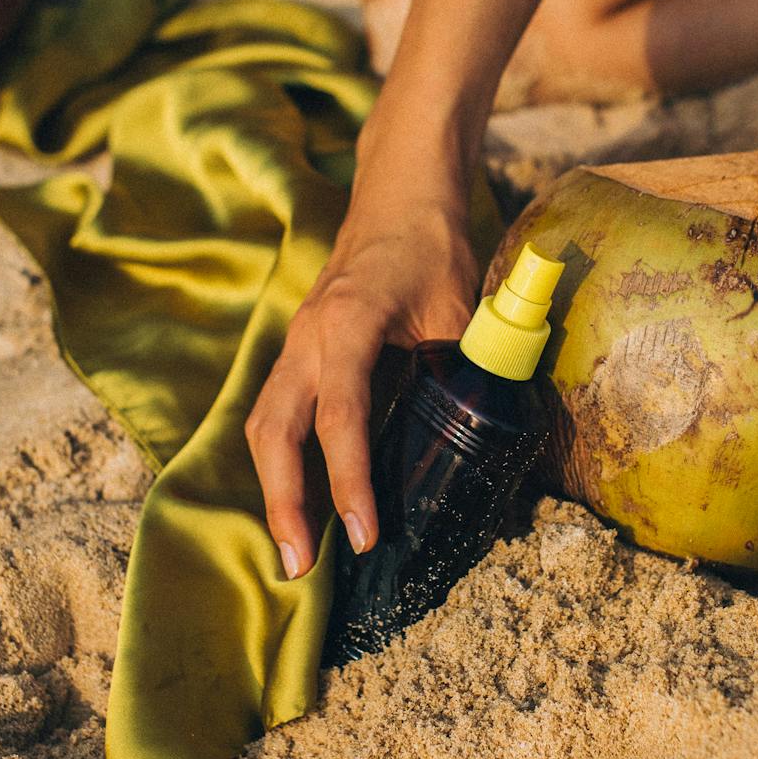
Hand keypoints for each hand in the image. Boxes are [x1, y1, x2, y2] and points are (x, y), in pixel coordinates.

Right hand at [244, 165, 478, 578]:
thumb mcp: (461, 308)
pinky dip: (280, 460)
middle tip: (299, 567)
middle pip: (274, 432)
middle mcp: (309, 337)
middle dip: (283, 502)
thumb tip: (494, 450)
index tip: (363, 535)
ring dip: (273, 488)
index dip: (350, 482)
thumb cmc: (433, 245)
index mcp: (349, 325)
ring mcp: (296, 342)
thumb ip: (467, 372)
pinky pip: (274, 412)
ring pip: (263, 425)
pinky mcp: (297, 349)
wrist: (398, 191)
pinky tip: (295, 499)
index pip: (341, 418)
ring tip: (292, 548)